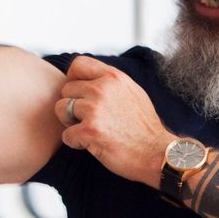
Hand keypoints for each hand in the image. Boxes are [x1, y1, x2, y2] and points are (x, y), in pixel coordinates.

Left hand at [56, 57, 166, 188]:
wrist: (157, 153)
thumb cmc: (145, 128)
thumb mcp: (132, 92)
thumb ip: (110, 82)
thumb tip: (90, 78)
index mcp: (113, 77)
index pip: (78, 64)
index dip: (73, 79)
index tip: (79, 94)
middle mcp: (102, 89)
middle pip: (66, 89)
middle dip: (72, 106)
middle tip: (87, 120)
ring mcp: (95, 109)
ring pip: (61, 109)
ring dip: (70, 123)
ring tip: (88, 131)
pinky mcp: (90, 131)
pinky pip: (66, 135)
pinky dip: (75, 142)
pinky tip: (92, 145)